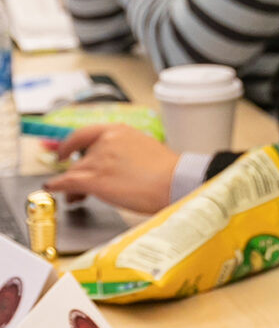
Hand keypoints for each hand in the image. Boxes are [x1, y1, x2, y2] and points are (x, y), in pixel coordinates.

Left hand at [44, 125, 177, 214]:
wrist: (174, 181)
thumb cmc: (167, 171)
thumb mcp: (144, 149)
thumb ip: (124, 151)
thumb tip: (114, 164)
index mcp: (120, 131)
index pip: (85, 133)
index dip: (71, 144)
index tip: (65, 151)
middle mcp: (106, 141)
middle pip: (80, 156)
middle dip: (76, 170)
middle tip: (75, 182)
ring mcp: (98, 159)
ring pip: (74, 172)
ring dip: (72, 184)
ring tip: (76, 196)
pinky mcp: (94, 179)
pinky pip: (67, 182)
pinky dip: (57, 186)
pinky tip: (55, 189)